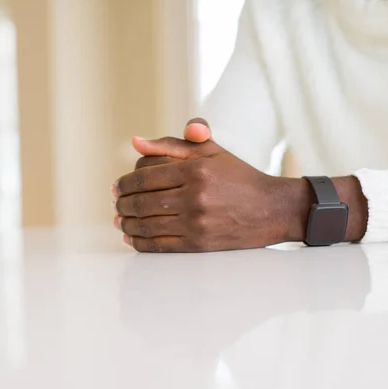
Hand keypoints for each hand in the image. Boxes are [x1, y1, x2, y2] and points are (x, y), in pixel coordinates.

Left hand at [113, 130, 314, 252]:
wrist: (271, 209)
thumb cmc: (239, 177)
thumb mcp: (210, 152)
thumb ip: (172, 144)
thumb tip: (135, 142)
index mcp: (195, 170)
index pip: (144, 177)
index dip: (124, 183)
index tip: (117, 186)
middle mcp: (195, 197)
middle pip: (142, 203)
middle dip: (122, 204)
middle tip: (116, 203)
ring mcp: (196, 223)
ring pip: (146, 225)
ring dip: (126, 223)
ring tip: (120, 220)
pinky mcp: (199, 244)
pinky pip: (159, 246)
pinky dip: (139, 242)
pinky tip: (132, 237)